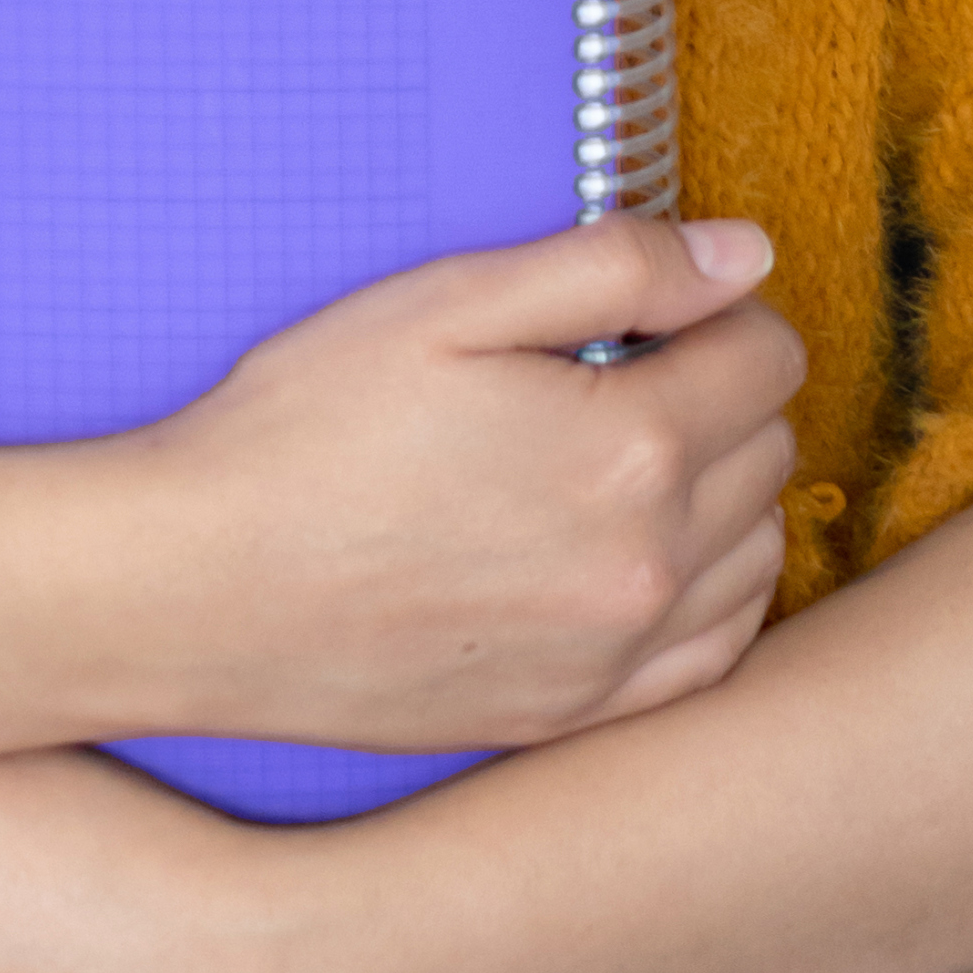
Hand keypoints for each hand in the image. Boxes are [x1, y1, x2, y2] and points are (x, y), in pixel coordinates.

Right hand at [113, 216, 801, 759]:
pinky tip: (628, 556)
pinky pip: (714, 652)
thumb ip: (617, 267)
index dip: (716, 311)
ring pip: (756, 554)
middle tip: (611, 374)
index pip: (769, 357)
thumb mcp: (448, 302)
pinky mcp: (579, 716)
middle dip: (716, 393)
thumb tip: (747, 257)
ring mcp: (619, 656)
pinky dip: (702, 595)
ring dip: (719, 495)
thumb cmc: (307, 428)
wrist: (203, 587)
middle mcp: (649, 565)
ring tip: (611, 462)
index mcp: (630, 447)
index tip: (649, 310)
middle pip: (770, 450)